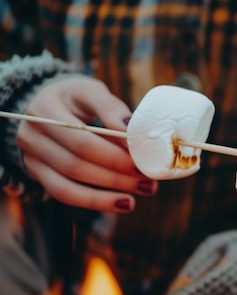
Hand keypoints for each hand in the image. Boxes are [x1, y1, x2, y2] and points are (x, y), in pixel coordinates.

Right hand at [17, 76, 156, 211]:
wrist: (47, 105)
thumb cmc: (76, 98)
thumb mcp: (91, 91)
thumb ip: (111, 108)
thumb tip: (134, 130)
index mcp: (45, 109)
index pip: (83, 139)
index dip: (114, 155)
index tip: (143, 161)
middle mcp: (32, 135)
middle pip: (76, 164)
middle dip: (116, 176)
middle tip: (148, 181)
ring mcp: (31, 157)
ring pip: (69, 185)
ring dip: (107, 195)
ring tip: (139, 196)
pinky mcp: (36, 174)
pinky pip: (65, 195)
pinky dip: (94, 202)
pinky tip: (121, 202)